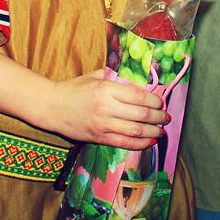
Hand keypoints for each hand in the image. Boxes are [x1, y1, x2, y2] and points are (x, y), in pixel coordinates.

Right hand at [48, 70, 168, 149]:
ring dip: (152, 132)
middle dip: (158, 117)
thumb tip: (139, 79)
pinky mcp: (98, 138)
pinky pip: (123, 143)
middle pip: (140, 115)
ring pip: (135, 131)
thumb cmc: (75, 88)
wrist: (53, 107)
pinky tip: (149, 142)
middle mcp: (106, 108)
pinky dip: (139, 144)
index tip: (161, 102)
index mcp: (106, 89)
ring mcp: (102, 125)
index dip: (154, 101)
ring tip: (162, 131)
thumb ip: (117, 76)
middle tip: (167, 117)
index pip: (138, 96)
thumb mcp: (96, 76)